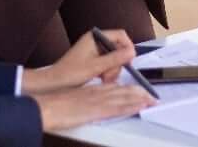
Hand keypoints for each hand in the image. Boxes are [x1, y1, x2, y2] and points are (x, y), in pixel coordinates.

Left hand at [23, 29, 135, 92]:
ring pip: (115, 58)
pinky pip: (108, 63)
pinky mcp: (93, 59)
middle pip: (118, 48)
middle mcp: (96, 41)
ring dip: (112, 70)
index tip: (128, 61)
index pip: (120, 35)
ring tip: (103, 79)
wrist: (53, 83)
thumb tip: (132, 51)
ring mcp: (94, 50)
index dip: (128, 47)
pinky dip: (107, 72)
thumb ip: (115, 59)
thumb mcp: (95, 67)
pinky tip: (101, 79)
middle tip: (109, 75)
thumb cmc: (70, 74)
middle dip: (117, 63)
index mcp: (95, 37)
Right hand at [33, 83, 155, 130]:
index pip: (114, 87)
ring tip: (152, 99)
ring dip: (139, 98)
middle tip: (151, 94)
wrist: (45, 106)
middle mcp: (97, 93)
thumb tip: (85, 106)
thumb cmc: (53, 105)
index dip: (128, 89)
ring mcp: (98, 100)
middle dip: (138, 93)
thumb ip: (82, 101)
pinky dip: (131, 106)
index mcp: (91, 90)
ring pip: (124, 97)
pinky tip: (140, 106)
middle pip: (122, 90)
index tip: (138, 90)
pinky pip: (118, 107)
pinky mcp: (97, 110)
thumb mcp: (71, 100)